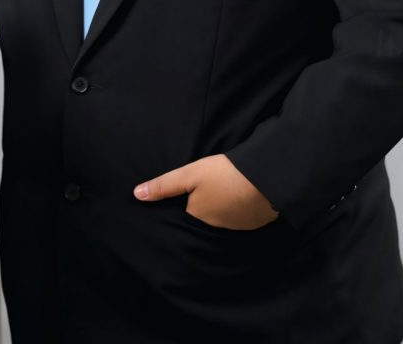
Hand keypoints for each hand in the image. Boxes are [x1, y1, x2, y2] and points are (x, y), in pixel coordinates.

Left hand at [133, 153, 278, 229]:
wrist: (266, 179)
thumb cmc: (224, 174)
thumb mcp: (190, 174)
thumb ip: (164, 185)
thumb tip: (136, 195)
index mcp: (198, 217)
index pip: (187, 211)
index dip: (188, 198)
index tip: (193, 188)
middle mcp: (215, 228)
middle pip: (206, 215)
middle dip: (207, 203)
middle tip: (214, 183)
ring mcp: (237, 227)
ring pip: (225, 216)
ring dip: (225, 205)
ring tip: (228, 187)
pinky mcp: (255, 222)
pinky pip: (242, 216)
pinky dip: (241, 207)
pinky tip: (243, 193)